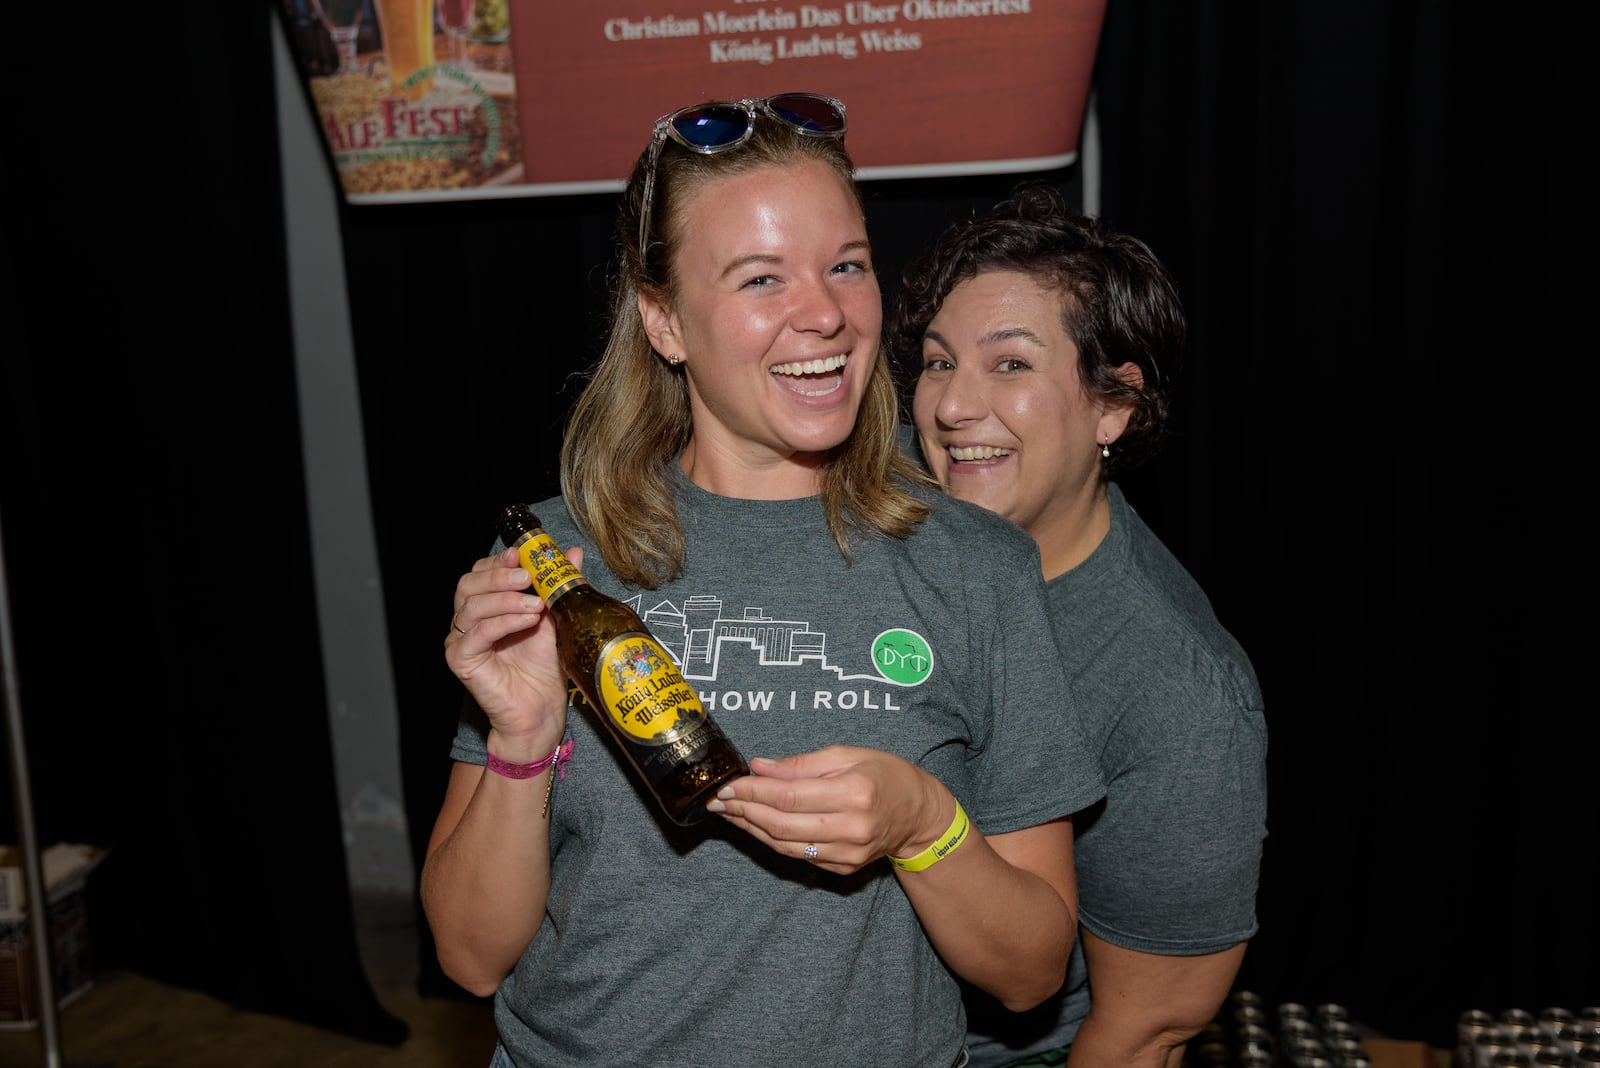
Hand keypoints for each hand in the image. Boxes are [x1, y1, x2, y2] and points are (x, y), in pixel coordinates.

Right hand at [443, 545, 581, 749]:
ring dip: (506, 599)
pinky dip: (503, 622)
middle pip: (469, 583)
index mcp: (486, 605)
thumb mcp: (556, 618)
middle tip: (528, 577)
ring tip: (536, 604)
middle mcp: (468, 620)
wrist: (541, 710)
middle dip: (499, 575)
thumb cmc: (544, 667)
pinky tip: (527, 620)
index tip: (523, 554)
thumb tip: (573, 553)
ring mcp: (461, 640)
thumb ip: (559, 585)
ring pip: (471, 606)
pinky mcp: (461, 660)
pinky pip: (477, 634)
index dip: (499, 560)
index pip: (481, 572)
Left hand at [707, 746, 947, 874]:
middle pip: (781, 824)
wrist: (918, 815)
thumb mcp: (847, 755)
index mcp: (854, 793)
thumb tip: (759, 766)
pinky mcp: (843, 868)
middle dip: (744, 811)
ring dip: (751, 828)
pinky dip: (771, 840)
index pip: (789, 796)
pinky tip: (754, 825)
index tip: (728, 784)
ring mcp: (847, 853)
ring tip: (729, 812)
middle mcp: (851, 828)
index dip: (753, 792)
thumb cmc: (884, 775)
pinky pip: (797, 856)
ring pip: (784, 845)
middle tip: (718, 798)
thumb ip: (800, 764)